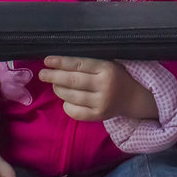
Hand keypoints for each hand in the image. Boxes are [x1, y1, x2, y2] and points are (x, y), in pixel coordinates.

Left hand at [38, 56, 157, 120]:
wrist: (134, 97)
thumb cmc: (116, 76)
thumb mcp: (107, 63)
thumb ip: (88, 62)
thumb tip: (59, 61)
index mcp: (106, 68)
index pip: (78, 64)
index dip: (61, 62)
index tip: (47, 60)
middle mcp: (104, 85)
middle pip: (72, 81)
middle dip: (54, 77)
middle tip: (42, 74)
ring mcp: (102, 102)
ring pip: (72, 96)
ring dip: (58, 90)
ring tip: (53, 85)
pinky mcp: (99, 116)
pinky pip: (76, 112)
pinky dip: (66, 105)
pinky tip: (65, 100)